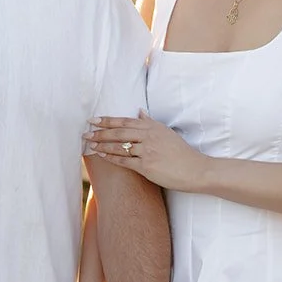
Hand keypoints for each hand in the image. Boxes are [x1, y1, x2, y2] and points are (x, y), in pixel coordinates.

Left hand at [86, 111, 207, 190]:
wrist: (195, 169)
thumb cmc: (181, 152)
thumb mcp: (166, 132)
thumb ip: (150, 122)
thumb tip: (139, 112)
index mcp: (152, 127)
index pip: (125, 122)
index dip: (107, 120)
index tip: (93, 119)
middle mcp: (149, 136)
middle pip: (119, 132)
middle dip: (100, 132)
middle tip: (85, 132)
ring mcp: (147, 151)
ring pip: (119, 146)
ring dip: (103, 145)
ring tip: (90, 144)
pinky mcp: (147, 166)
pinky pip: (125, 161)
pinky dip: (112, 158)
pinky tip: (103, 156)